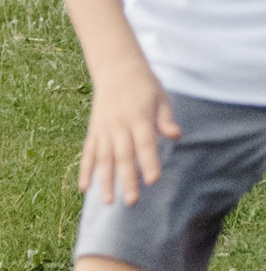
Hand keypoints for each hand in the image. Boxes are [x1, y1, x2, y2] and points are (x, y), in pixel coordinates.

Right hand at [80, 68, 179, 207]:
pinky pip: (88, 152)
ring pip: (104, 159)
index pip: (145, 144)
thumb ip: (165, 119)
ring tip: (108, 201)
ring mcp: (104, 129)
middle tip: (132, 201)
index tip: (152, 181)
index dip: (149, 163)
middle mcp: (119, 126)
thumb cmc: (145, 85)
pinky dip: (86, 170)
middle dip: (128, 180)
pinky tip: (85, 187)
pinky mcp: (94, 130)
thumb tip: (177, 136)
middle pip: (124, 156)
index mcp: (139, 118)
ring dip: (105, 181)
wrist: (117, 68)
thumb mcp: (160, 98)